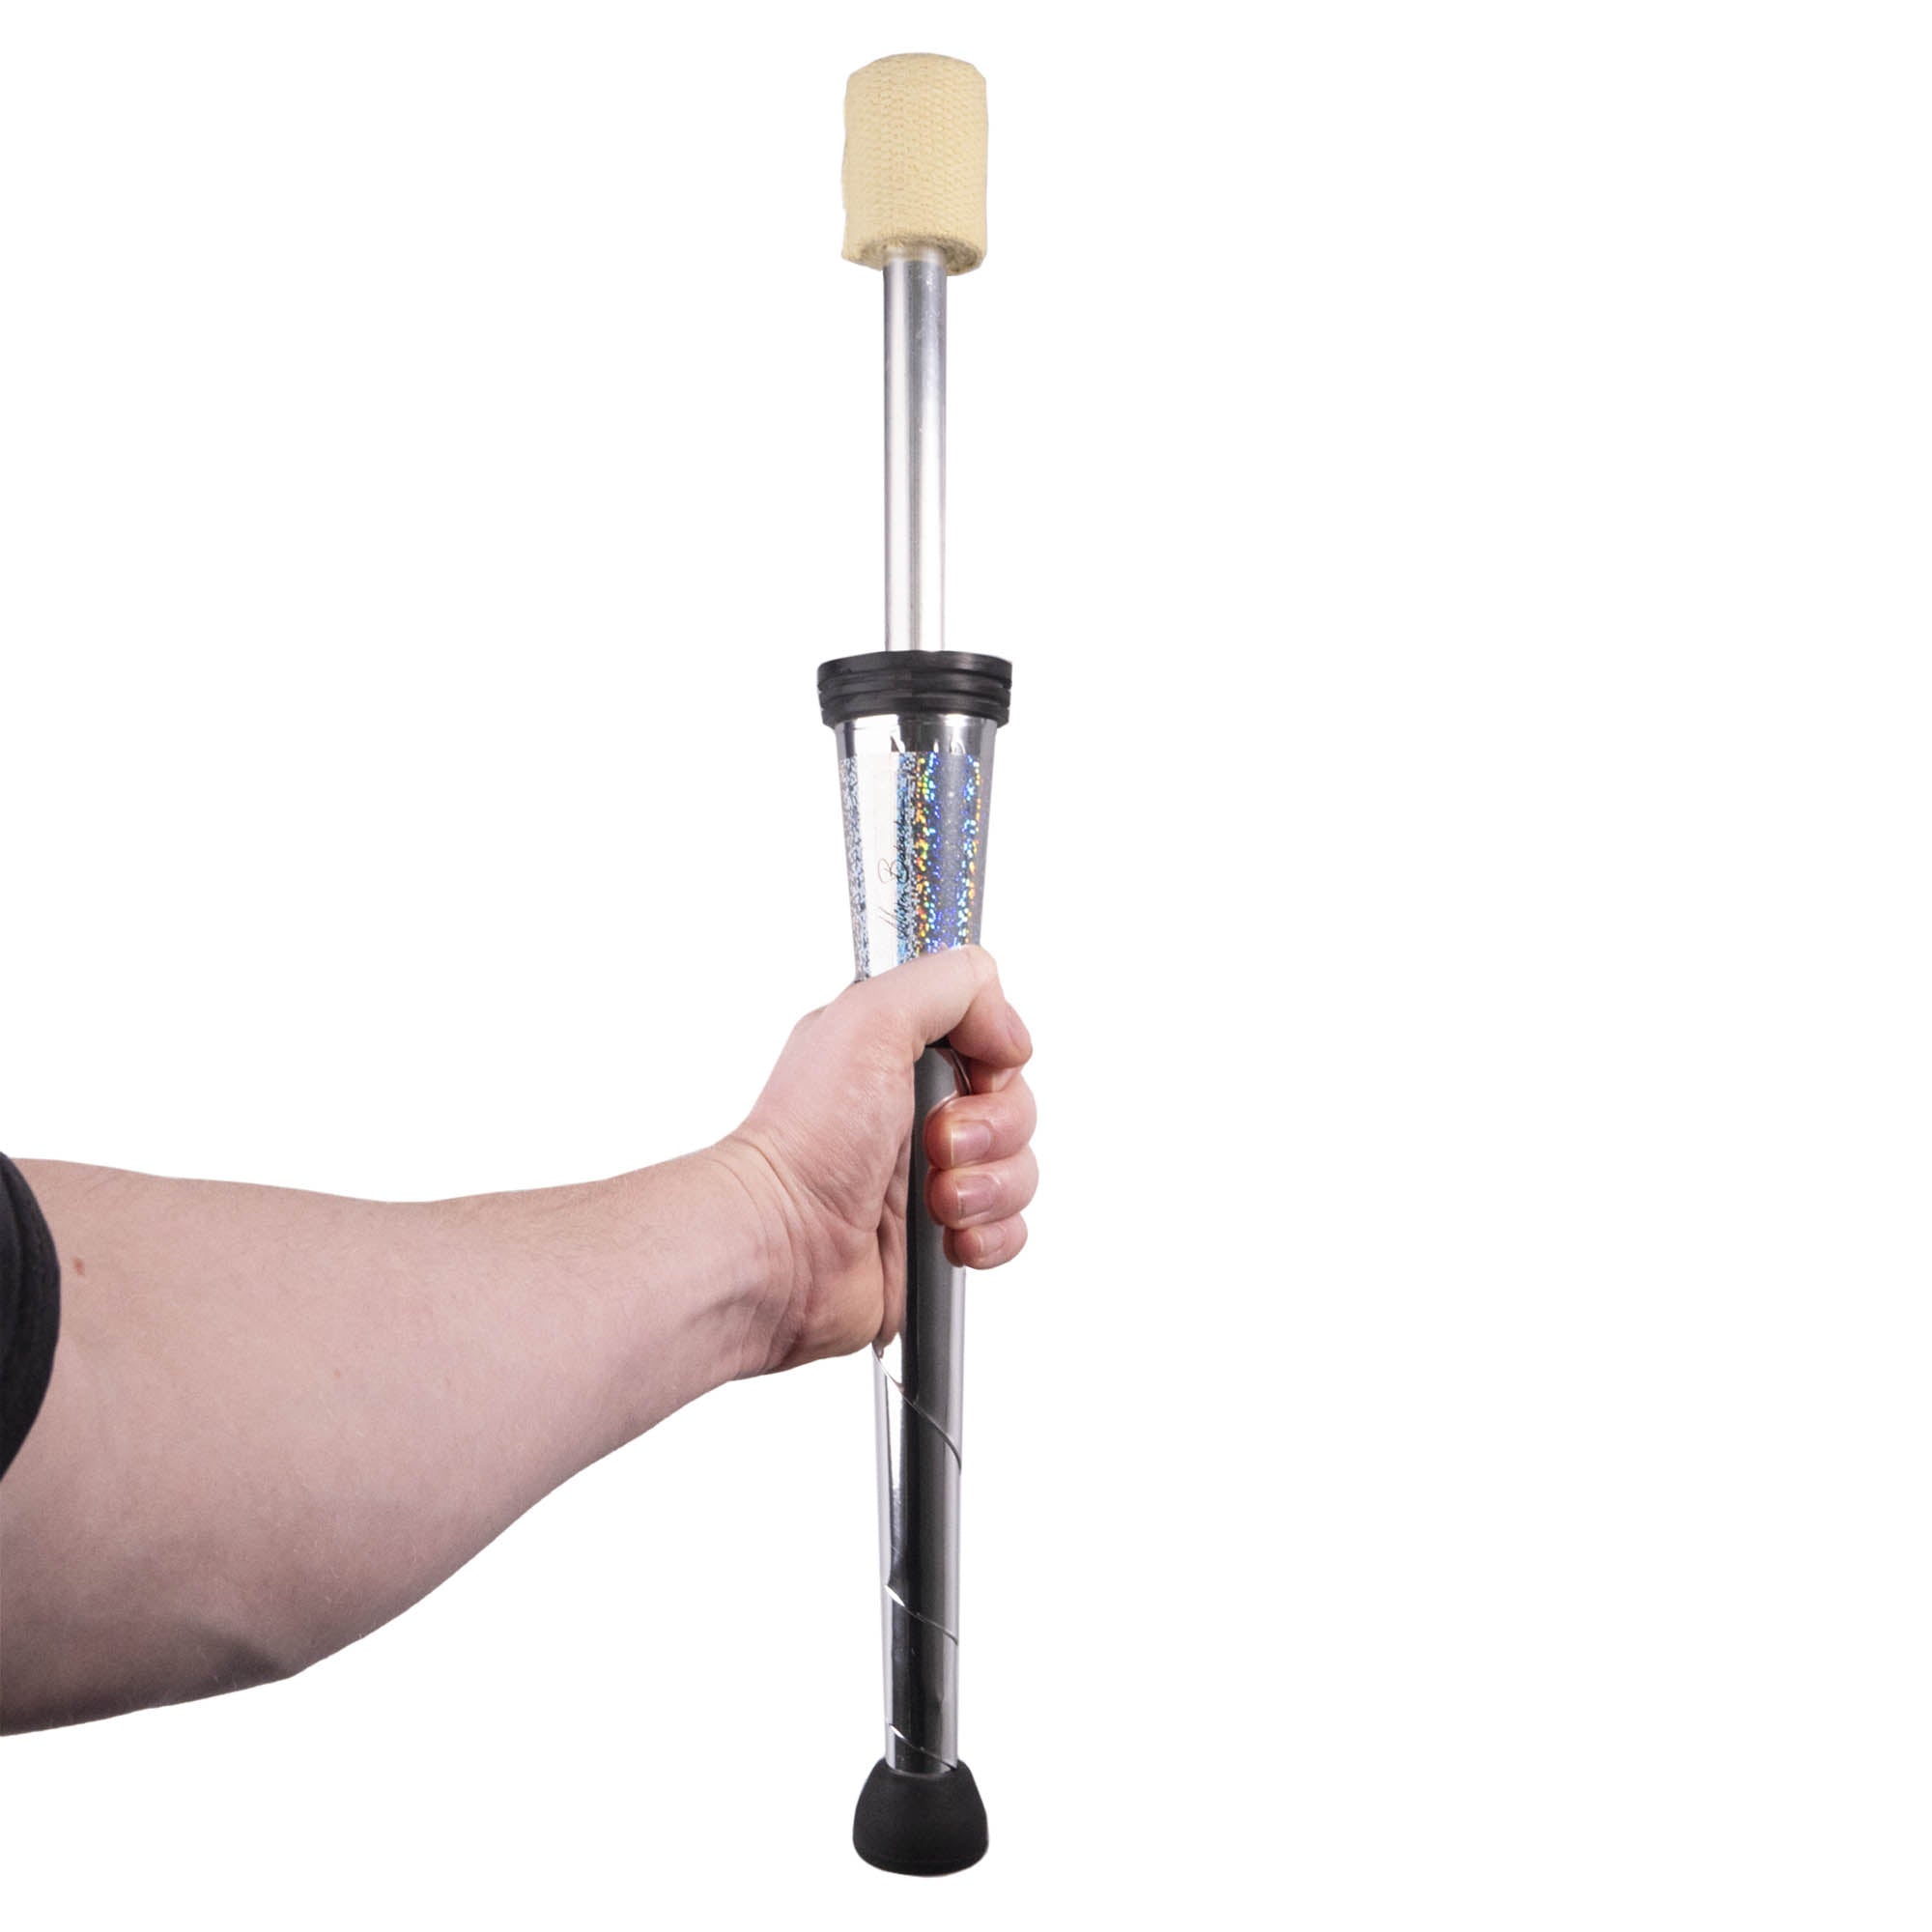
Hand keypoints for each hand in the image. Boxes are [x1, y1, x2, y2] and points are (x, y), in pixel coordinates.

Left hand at [719, 946, 1036, 1373]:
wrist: (781, 1245)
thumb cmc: (807, 1137)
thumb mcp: (871, 1018)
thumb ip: (951, 984)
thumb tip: (1009, 1030)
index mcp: (898, 1050)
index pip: (990, 1036)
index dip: (996, 1056)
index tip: (976, 1072)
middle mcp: (916, 1109)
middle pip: (1015, 1104)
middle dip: (991, 1129)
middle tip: (936, 1144)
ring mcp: (932, 1176)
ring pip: (1019, 1169)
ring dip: (988, 1186)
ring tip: (936, 1201)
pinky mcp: (941, 1237)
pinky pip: (1009, 1229)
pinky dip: (988, 1234)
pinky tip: (946, 1238)